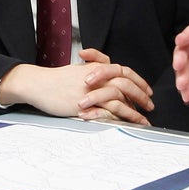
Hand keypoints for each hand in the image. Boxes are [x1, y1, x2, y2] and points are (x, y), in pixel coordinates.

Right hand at [0, 50, 153, 124]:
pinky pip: (108, 110)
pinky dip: (120, 116)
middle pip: (126, 84)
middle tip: (149, 106)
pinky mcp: (85, 104)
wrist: (38, 84)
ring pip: (120, 98)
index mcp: (97, 68)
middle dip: (141, 96)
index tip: (147, 91)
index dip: (139, 81)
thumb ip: (94, 66)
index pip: (125, 71)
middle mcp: (97, 77)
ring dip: (134, 110)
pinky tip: (126, 123)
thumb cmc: (57, 79)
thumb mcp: (78, 69)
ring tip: (142, 120)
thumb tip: (107, 68)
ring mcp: (92, 90)